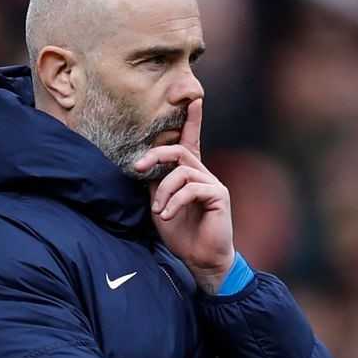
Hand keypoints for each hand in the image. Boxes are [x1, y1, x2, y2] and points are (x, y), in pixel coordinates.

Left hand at [134, 99, 234, 293]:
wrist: (201, 259)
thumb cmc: (181, 233)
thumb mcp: (161, 204)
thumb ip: (157, 183)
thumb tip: (142, 166)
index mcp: (190, 174)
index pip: (190, 141)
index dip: (191, 120)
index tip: (192, 98)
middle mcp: (203, 174)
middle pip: (179, 150)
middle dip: (155, 155)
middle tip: (138, 169)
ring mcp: (213, 184)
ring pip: (182, 171)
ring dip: (163, 191)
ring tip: (160, 210)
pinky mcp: (218, 196)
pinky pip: (191, 188)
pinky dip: (174, 201)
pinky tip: (168, 215)